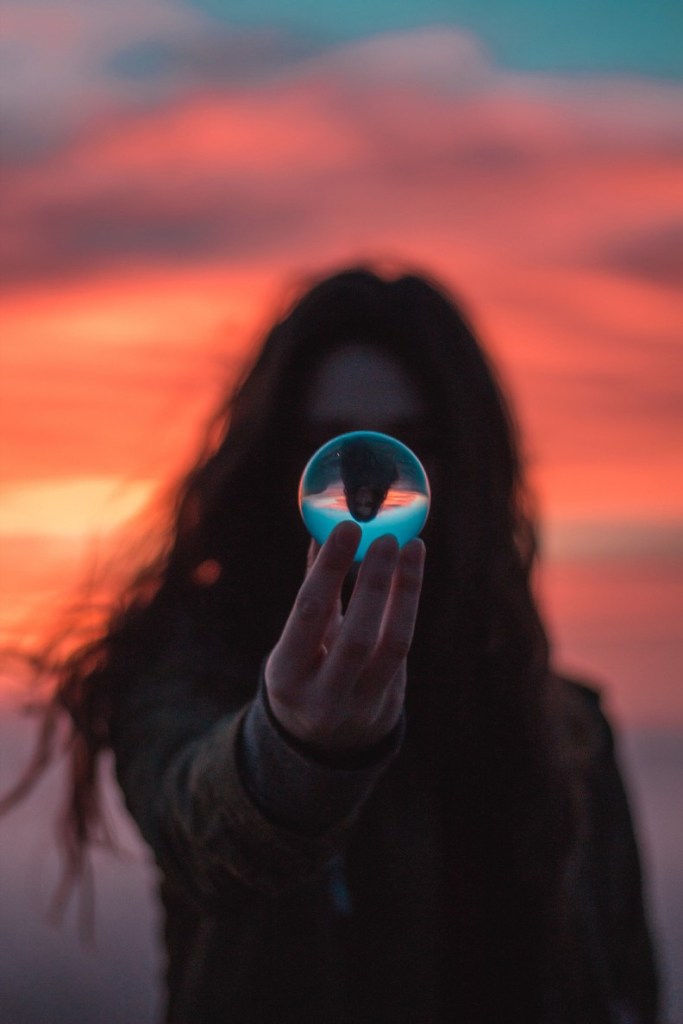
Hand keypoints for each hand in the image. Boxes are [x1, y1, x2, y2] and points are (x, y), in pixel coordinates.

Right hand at [265, 521, 424, 753]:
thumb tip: (322, 532)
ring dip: (403, 591)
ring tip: (410, 546)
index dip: (329, 570)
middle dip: (373, 583)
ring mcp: (360, 705)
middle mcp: (321, 696)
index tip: (346, 528)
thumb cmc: (307, 672)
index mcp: (286, 674)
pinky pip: (403, 649)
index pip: (308, 615)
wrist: (325, 743)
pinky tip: (412, 572)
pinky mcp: (390, 703)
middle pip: (355, 636)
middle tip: (385, 537)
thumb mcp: (298, 640)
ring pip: (390, 644)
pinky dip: (409, 606)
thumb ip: (313, 592)